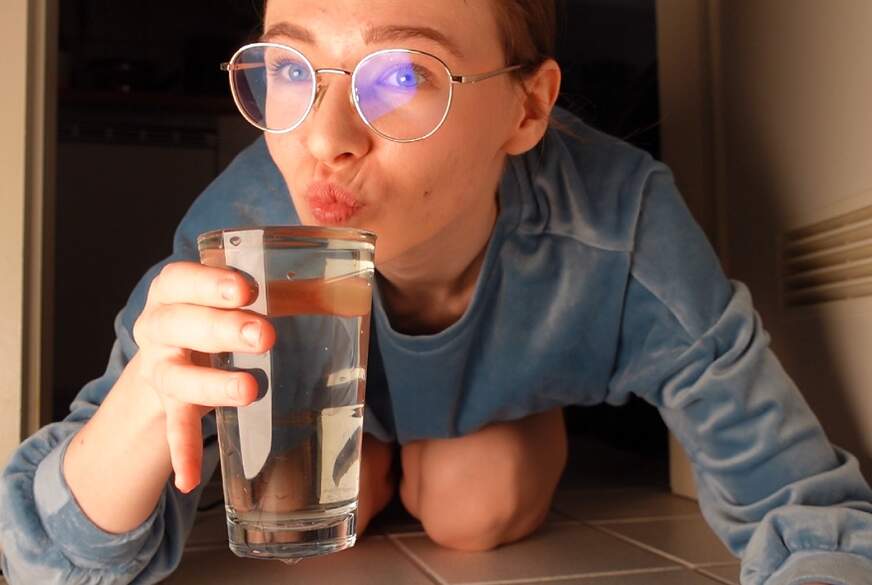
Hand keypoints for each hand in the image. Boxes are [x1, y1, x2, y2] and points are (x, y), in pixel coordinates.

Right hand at [132, 261, 274, 492]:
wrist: (165, 357)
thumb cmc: (213, 317)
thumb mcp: (229, 301)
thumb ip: (271, 294)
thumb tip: (342, 293)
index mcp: (173, 292)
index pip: (182, 280)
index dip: (210, 283)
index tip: (247, 290)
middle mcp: (158, 327)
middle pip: (180, 324)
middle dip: (222, 329)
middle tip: (264, 336)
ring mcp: (159, 367)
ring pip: (177, 376)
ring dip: (213, 384)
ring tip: (248, 391)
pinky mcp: (165, 404)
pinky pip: (174, 428)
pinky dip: (183, 451)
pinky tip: (189, 480)